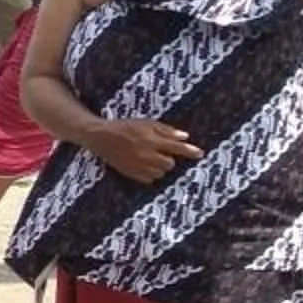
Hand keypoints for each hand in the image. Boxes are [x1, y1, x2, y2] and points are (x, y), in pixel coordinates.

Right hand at [86, 116, 203, 183]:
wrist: (101, 137)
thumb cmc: (125, 127)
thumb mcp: (145, 123)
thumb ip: (165, 130)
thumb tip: (184, 137)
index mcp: (151, 140)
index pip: (177, 148)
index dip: (190, 151)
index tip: (201, 154)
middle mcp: (146, 155)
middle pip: (169, 164)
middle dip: (168, 158)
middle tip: (160, 152)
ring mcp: (138, 166)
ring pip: (160, 173)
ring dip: (159, 167)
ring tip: (149, 158)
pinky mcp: (131, 173)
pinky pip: (149, 179)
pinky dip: (149, 173)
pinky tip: (143, 164)